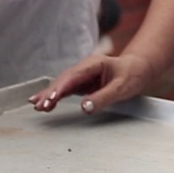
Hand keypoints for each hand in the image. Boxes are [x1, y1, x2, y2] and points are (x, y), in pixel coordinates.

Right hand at [28, 53, 156, 114]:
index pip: (73, 76)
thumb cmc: (131, 75)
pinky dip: (54, 96)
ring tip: (37, 105)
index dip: (61, 86)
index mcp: (93, 64)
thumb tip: (85, 108)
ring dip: (49, 95)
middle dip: (51, 92)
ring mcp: (81, 75)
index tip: (52, 97)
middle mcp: (84, 68)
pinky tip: (43, 103)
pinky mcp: (80, 83)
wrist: (137, 69)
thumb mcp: (121, 88)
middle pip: (63, 80)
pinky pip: (64, 89)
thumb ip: (103, 98)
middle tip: (41, 105)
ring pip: (61, 84)